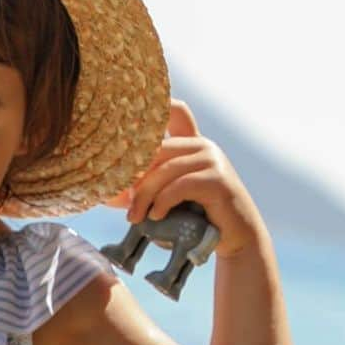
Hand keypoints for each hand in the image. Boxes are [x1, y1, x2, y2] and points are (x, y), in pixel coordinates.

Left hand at [106, 100, 264, 258]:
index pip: (175, 111)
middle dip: (135, 178)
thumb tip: (108, 194)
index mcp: (191, 145)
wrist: (235, 239)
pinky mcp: (218, 179)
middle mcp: (202, 146)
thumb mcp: (169, 200)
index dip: (158, 105)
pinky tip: (156, 216)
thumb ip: (145, 190)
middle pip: (156, 149)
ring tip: (136, 217)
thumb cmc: (198, 221)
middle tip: (127, 205)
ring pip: (165, 170)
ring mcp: (212, 160)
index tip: (130, 111)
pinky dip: (163, 202)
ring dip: (145, 196)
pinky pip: (180, 186)